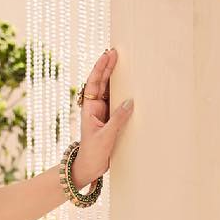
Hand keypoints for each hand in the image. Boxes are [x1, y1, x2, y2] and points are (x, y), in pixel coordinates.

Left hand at [72, 47, 133, 187]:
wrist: (89, 168)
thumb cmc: (93, 153)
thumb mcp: (106, 136)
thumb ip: (118, 119)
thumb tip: (130, 101)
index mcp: (89, 108)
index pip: (94, 83)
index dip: (101, 68)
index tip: (107, 55)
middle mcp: (95, 107)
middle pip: (101, 82)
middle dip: (107, 67)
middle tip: (115, 52)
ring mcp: (103, 113)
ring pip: (108, 90)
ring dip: (114, 77)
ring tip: (120, 61)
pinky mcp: (110, 119)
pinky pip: (116, 102)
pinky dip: (121, 92)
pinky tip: (128, 83)